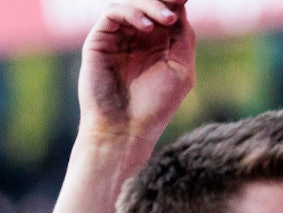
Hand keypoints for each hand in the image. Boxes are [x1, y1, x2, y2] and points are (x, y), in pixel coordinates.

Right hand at [79, 0, 195, 146]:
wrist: (125, 129)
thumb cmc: (155, 106)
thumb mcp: (180, 70)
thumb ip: (183, 39)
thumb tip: (181, 8)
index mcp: (159, 44)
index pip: (168, 12)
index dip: (176, 3)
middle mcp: (137, 37)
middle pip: (149, 3)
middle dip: (164, 0)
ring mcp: (118, 37)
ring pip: (131, 3)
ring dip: (151, 5)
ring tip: (168, 19)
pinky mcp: (99, 40)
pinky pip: (113, 13)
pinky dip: (131, 13)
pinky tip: (147, 27)